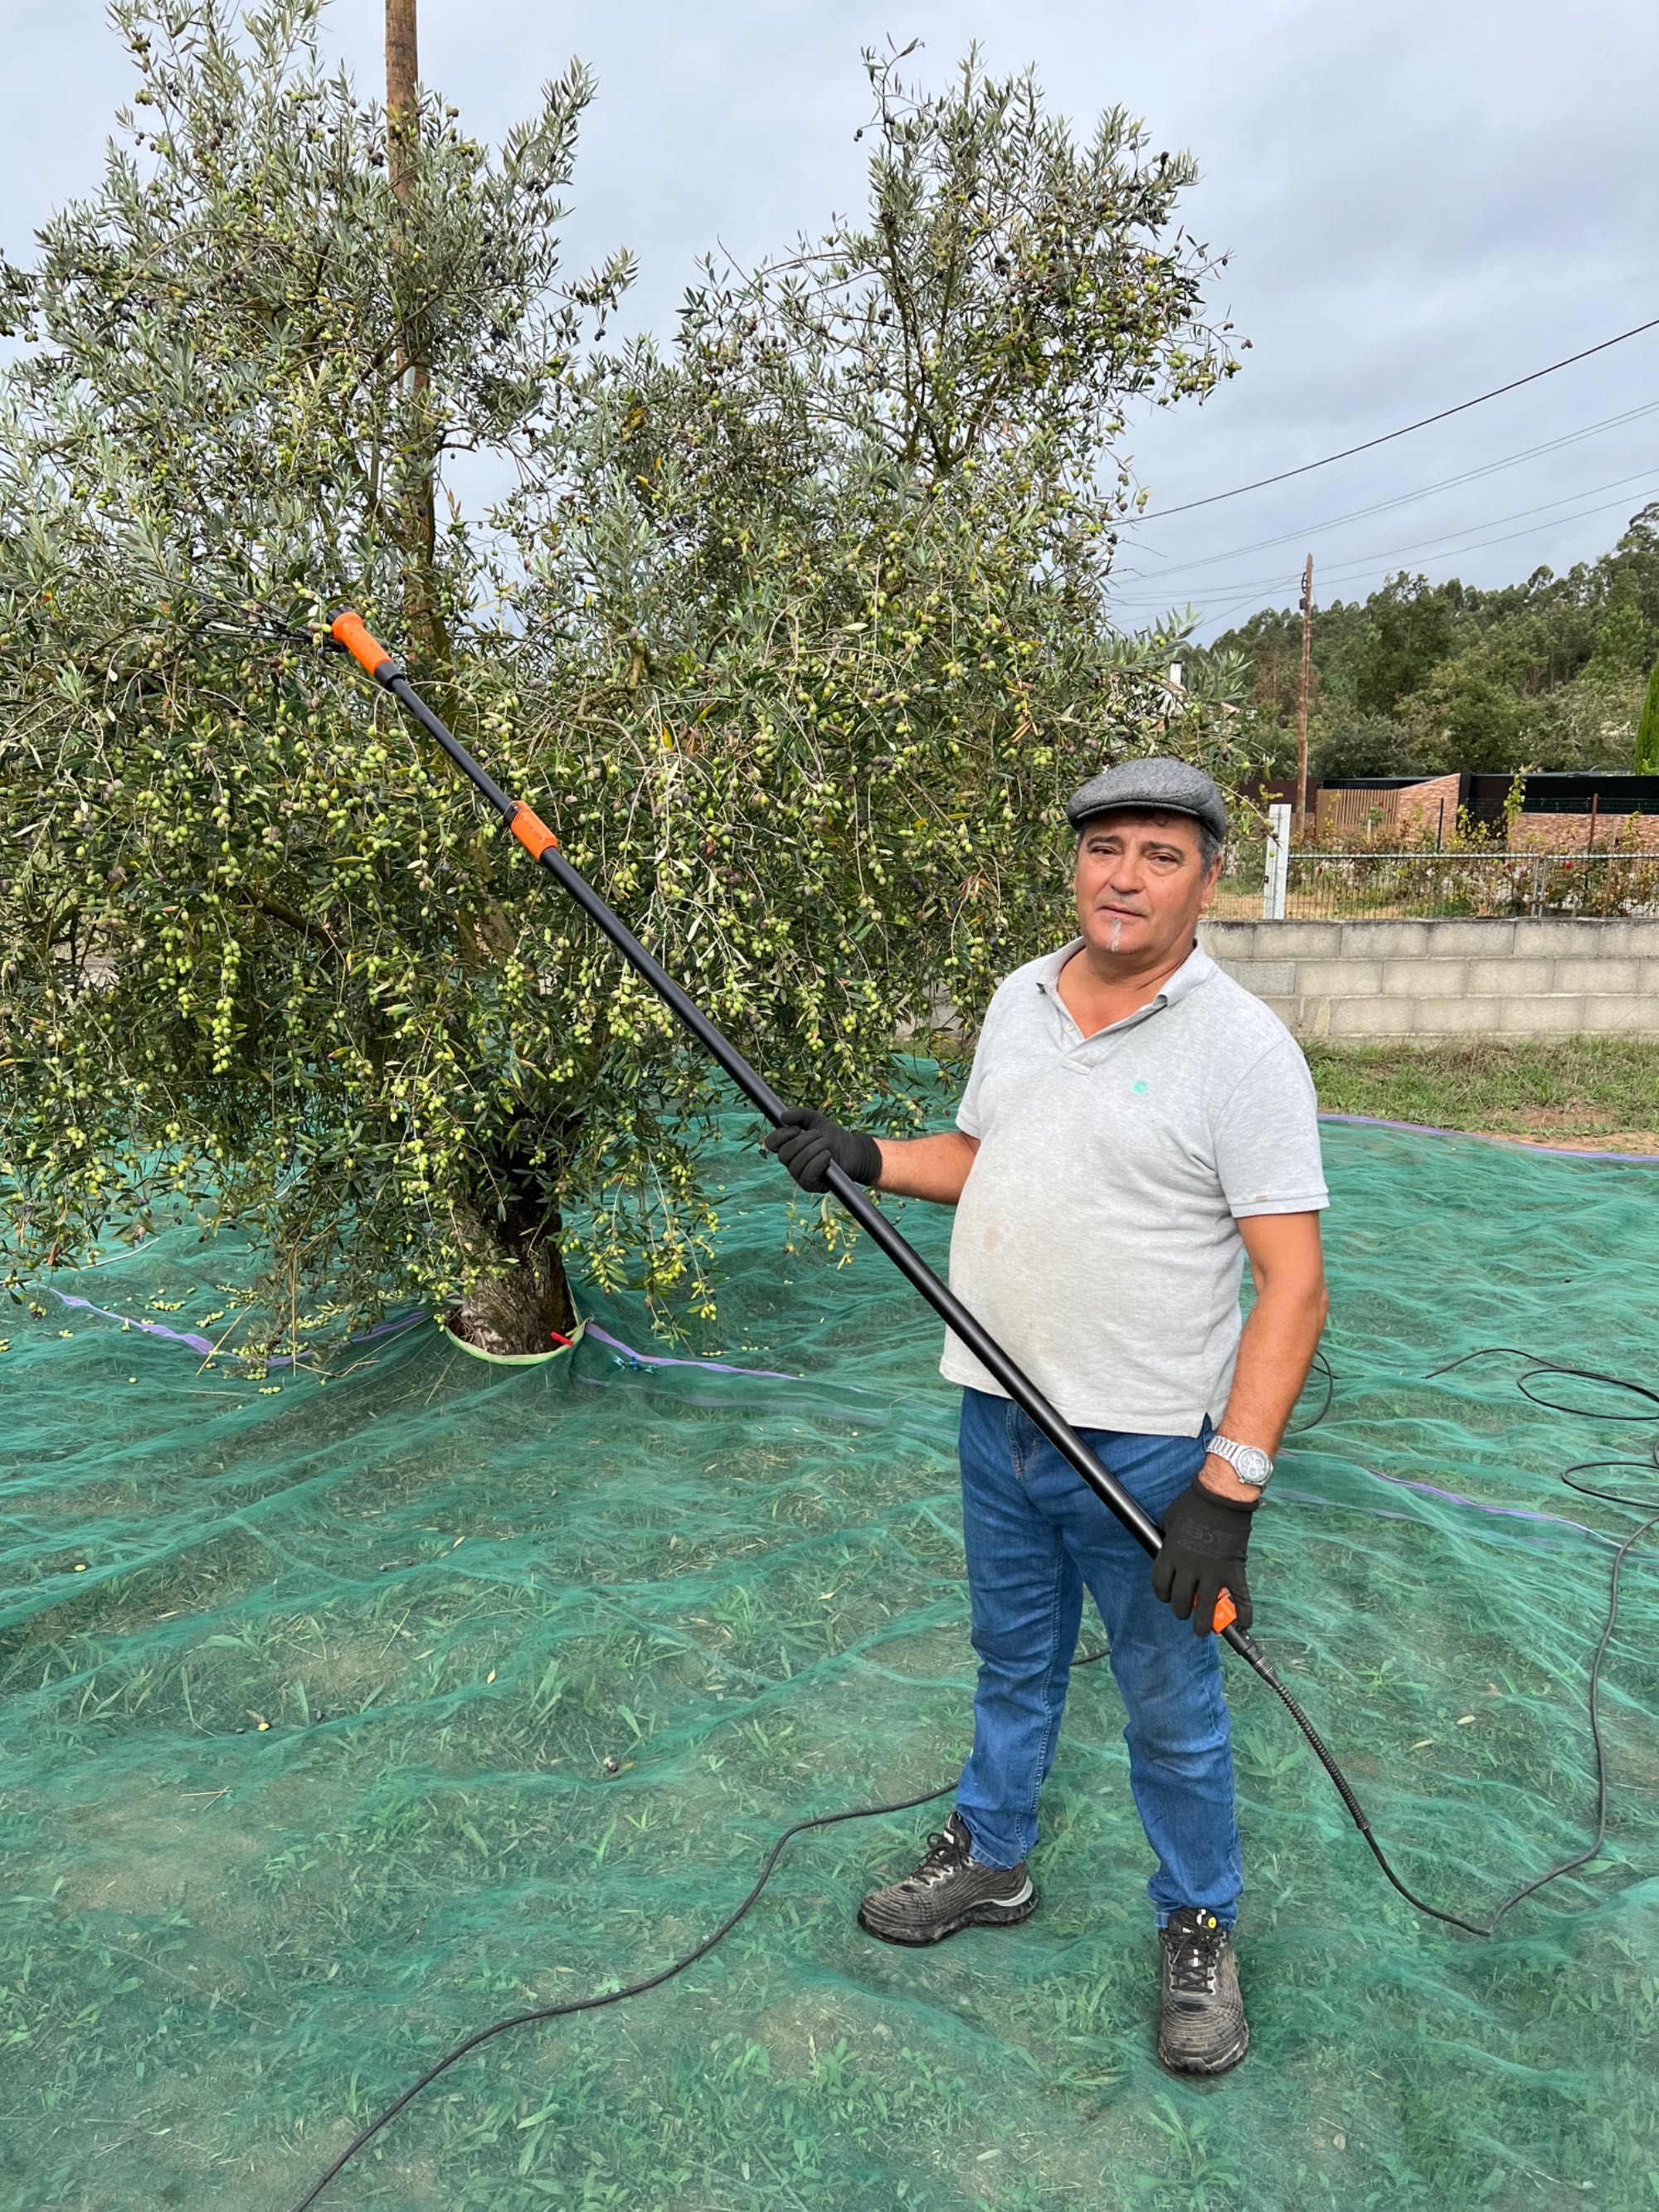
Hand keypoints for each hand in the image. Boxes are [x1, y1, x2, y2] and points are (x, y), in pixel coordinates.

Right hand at [764, 1106, 882, 1192]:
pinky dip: (817, 1163)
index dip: (780, 1135)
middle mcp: (790, 1162)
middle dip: (803, 1141)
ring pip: (796, 1165)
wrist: (853, 1150)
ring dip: (814, 1150)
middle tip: (819, 1135)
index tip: (796, 1128)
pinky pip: (806, 1177)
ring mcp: (799, 1175)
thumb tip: (783, 1117)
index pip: (771, 1143)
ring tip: (827, 1144)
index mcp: (788, 1146)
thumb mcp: (816, 1119)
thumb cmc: (833, 1136)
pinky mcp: (811, 1185)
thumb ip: (800, 1114)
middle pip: (784, 1154)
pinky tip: (827, 1156)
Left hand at [1150, 1478, 1256, 1635]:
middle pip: (1181, 1601)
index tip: (1167, 1597)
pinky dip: (1244, 1613)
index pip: (1160, 1585)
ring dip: (1204, 1623)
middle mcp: (1190, 1568)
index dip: (1162, 1595)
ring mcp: (1213, 1572)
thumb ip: (1169, 1543)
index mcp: (1171, 1555)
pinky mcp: (1234, 1571)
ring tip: (1203, 1630)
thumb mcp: (1170, 1522)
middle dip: (1181, 1611)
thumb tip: (1169, 1552)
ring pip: (1206, 1607)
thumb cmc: (1193, 1504)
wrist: (1221, 1498)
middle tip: (1185, 1614)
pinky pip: (1240, 1598)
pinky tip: (1244, 1623)